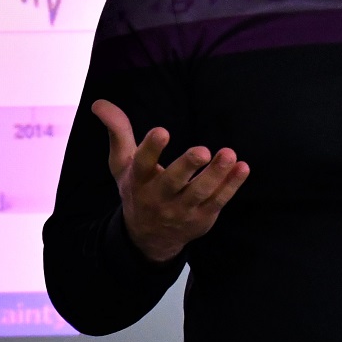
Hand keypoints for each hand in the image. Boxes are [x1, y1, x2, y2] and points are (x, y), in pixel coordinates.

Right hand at [92, 99, 250, 262]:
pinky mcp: (202, 218)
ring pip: (200, 193)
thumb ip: (117, 132)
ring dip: (216, 174)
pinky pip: (218, 201)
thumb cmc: (137, 189)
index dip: (151, 148)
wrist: (148, 238)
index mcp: (138, 181)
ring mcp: (181, 210)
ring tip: (229, 154)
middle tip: (203, 151)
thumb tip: (99, 103)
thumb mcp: (122, 164)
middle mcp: (158, 197)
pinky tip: (242, 168)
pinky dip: (231, 186)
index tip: (161, 131)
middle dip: (187, 166)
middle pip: (173, 182)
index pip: (142, 164)